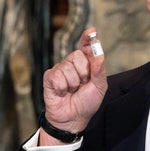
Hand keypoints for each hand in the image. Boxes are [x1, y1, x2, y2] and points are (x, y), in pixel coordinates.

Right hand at [40, 27, 107, 144]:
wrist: (73, 118)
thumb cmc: (86, 102)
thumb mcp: (99, 87)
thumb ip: (99, 70)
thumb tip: (98, 55)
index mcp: (86, 64)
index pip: (86, 47)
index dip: (87, 38)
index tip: (92, 31)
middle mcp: (72, 64)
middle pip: (77, 56)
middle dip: (83, 73)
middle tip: (82, 85)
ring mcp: (60, 69)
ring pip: (68, 68)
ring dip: (73, 83)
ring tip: (72, 91)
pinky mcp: (49, 77)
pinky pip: (57, 76)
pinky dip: (63, 88)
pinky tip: (62, 92)